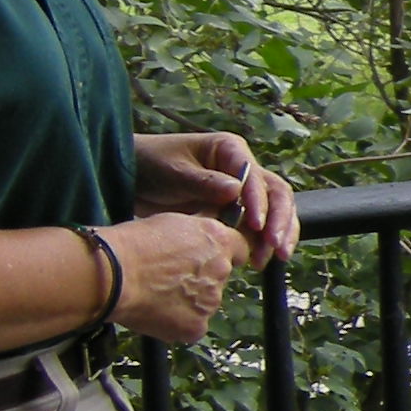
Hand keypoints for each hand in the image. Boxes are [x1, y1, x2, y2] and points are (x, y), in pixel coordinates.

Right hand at [105, 210, 252, 346]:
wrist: (113, 275)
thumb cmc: (133, 245)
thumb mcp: (172, 222)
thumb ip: (197, 229)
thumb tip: (206, 229)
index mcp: (218, 241)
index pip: (240, 248)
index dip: (224, 253)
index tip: (209, 258)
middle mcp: (221, 271)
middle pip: (220, 277)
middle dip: (201, 278)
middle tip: (170, 277)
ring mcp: (210, 301)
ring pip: (205, 302)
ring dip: (189, 300)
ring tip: (157, 293)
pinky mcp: (196, 326)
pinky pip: (192, 325)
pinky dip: (177, 321)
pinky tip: (156, 310)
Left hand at [138, 132, 298, 262]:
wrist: (131, 175)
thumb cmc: (151, 164)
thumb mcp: (172, 171)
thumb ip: (203, 181)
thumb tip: (237, 190)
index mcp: (231, 150)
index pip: (257, 177)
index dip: (260, 202)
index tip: (256, 227)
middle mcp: (244, 168)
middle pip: (276, 193)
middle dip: (280, 221)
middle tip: (275, 247)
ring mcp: (243, 190)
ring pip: (275, 210)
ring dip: (279, 234)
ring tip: (274, 258)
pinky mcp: (237, 210)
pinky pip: (259, 225)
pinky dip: (264, 242)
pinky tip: (262, 260)